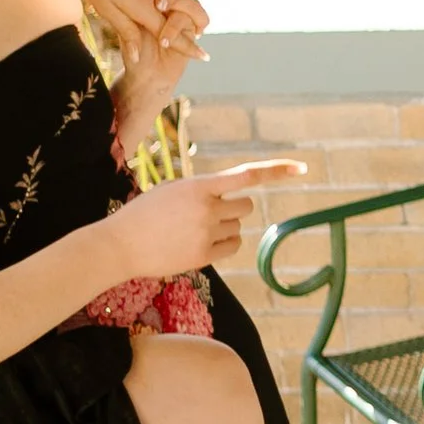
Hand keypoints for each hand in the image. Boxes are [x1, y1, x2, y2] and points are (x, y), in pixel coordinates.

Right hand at [105, 160, 305, 278]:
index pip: (246, 175)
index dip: (276, 171)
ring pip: (239, 226)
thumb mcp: (173, 190)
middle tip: (209, 213)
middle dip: (234, 208)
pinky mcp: (205, 255)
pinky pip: (233, 246)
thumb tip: (230, 198)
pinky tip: (198, 243)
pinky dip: (224, 244)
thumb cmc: (146, 213)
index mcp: (199, 186)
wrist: (121, 244)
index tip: (301, 169)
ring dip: (225, 227)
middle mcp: (207, 208)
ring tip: (193, 230)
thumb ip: (203, 190)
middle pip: (246, 206)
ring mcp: (207, 233)